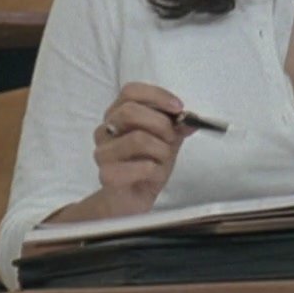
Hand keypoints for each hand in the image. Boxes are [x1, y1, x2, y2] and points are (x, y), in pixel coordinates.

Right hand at [92, 83, 195, 215]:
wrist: (131, 200)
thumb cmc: (145, 166)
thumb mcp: (166, 141)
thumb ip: (176, 127)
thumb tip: (191, 119)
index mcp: (116, 115)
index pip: (130, 91)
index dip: (156, 96)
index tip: (178, 108)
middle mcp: (105, 130)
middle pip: (130, 111)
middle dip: (160, 124)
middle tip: (172, 138)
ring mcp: (103, 153)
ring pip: (138, 138)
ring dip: (161, 150)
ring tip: (162, 161)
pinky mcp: (107, 175)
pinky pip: (141, 166)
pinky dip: (156, 170)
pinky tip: (153, 176)